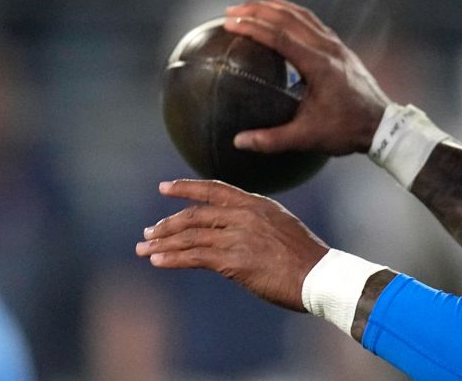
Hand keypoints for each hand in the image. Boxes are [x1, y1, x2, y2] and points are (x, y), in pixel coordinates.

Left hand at [135, 179, 327, 311]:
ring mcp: (237, 236)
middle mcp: (243, 215)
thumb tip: (234, 230)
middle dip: (167, 224)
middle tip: (148, 231)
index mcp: (256, 204)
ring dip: (162, 243)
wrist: (318, 275)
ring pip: (190, 236)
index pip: (214, 188)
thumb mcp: (281, 226)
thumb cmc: (305, 256)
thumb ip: (255, 222)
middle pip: (195, 214)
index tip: (163, 187)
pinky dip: (172, 258)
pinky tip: (158, 260)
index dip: (186, 187)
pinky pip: (194, 257)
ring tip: (143, 248)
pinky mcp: (233, 260)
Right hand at [223, 0, 389, 154]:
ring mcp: (336, 45)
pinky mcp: (340, 48)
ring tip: (250, 7)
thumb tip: (239, 141)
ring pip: (302, 15)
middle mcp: (328, 48)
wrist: (383, 125)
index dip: (253, 27)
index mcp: (319, 65)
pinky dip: (292, 14)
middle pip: (289, 18)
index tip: (230, 23)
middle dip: (257, 10)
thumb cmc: (347, 130)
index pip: (280, 38)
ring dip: (274, 8)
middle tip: (231, 11)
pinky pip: (313, 22)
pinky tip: (280, 16)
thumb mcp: (308, 137)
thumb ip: (272, 140)